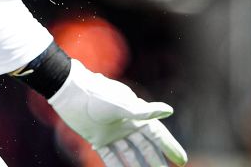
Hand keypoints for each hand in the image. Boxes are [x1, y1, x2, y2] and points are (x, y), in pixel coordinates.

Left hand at [48, 60, 186, 166]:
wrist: (70, 92)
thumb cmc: (97, 95)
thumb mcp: (121, 105)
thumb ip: (144, 111)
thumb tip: (169, 111)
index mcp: (136, 115)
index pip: (158, 135)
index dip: (170, 147)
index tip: (181, 160)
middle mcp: (127, 125)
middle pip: (145, 147)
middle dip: (156, 160)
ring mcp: (113, 133)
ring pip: (130, 154)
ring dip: (138, 166)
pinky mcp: (99, 139)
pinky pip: (112, 158)